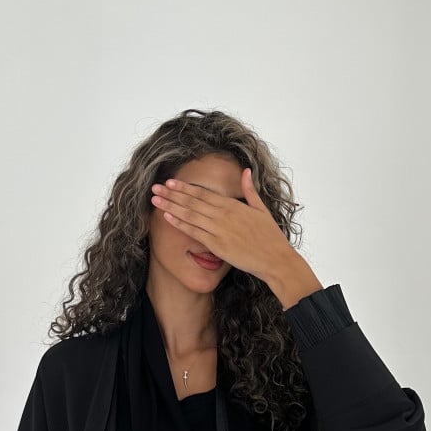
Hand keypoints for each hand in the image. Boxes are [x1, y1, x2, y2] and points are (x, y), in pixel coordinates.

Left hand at [150, 168, 298, 284]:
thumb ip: (250, 190)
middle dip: (172, 194)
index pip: (203, 193)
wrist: (275, 259)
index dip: (184, 187)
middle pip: (192, 201)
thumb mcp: (262, 209)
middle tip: (155, 187)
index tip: (170, 182)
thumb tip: (245, 171)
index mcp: (233, 205)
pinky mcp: (217, 245)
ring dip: (170, 206)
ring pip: (190, 215)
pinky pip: (194, 233)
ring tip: (155, 200)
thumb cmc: (270, 237)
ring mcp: (219, 230)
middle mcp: (223, 215)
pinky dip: (180, 224)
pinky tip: (167, 218)